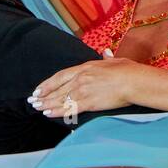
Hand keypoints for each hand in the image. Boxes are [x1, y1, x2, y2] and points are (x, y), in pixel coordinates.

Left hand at [28, 50, 167, 116]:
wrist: (134, 81)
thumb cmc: (128, 70)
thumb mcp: (115, 61)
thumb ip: (107, 58)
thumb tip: (106, 52)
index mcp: (85, 67)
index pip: (60, 76)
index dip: (48, 84)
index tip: (39, 89)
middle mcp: (80, 79)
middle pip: (57, 89)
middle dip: (44, 96)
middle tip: (33, 101)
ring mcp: (83, 91)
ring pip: (60, 99)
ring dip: (47, 104)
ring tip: (37, 108)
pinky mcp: (89, 103)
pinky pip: (69, 108)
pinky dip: (57, 111)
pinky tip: (48, 114)